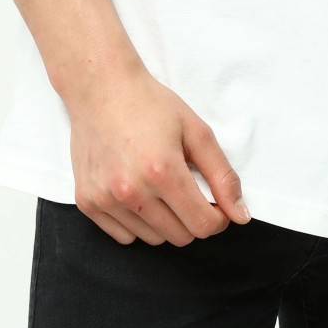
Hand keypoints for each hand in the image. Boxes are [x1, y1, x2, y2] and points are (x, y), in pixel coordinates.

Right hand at [66, 59, 251, 245]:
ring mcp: (105, 199)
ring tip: (159, 187)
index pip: (203, 225)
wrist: (101, 89)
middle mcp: (131, 191)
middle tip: (188, 190)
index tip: (216, 204)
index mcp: (162, 171)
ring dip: (165, 222)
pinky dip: (137, 223)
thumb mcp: (196, 131)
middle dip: (193, 219)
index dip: (218, 218)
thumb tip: (241, 216)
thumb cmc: (150, 105)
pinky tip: (137, 193)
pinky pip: (124, 236)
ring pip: (153, 239)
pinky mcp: (87, 203)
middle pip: (180, 237)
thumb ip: (222, 176)